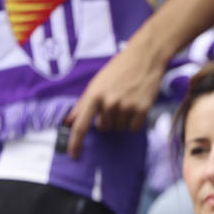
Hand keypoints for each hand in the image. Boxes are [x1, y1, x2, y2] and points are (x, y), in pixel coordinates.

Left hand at [62, 39, 163, 157]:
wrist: (144, 57)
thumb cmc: (118, 69)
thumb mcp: (97, 83)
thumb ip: (83, 104)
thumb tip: (69, 121)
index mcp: (94, 95)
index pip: (81, 125)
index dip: (75, 143)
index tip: (73, 155)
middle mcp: (109, 103)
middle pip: (104, 128)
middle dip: (107, 119)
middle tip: (115, 102)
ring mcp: (126, 107)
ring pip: (119, 128)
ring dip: (122, 120)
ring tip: (127, 101)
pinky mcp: (141, 110)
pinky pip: (134, 128)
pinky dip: (134, 121)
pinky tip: (136, 106)